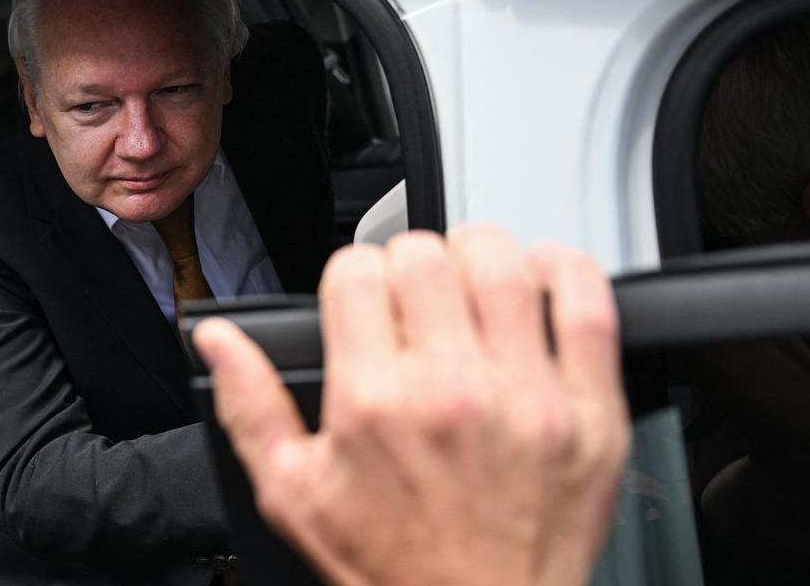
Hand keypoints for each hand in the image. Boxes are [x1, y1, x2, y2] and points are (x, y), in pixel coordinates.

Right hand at [193, 226, 628, 585]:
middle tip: (415, 293)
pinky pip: (587, 304)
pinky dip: (566, 271)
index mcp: (374, 403)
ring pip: (503, 262)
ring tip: (472, 281)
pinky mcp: (590, 411)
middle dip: (409, 262)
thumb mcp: (295, 495)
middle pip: (425, 256)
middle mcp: (450, 390)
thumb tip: (219, 341)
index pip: (356, 272)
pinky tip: (542, 278)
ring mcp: (527, 396)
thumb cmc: (396, 566)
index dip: (353, 274)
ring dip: (480, 254)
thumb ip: (250, 405)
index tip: (362, 296)